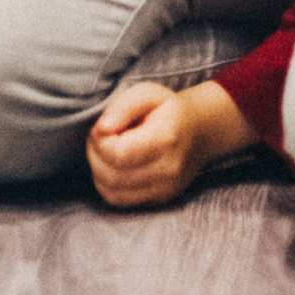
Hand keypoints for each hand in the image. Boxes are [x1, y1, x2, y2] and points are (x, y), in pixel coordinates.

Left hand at [86, 80, 255, 206]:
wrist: (199, 132)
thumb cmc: (167, 110)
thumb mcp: (147, 93)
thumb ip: (123, 106)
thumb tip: (102, 128)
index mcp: (166, 137)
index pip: (119, 154)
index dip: (99, 141)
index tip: (102, 126)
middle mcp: (168, 169)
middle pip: (113, 175)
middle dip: (95, 155)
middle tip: (99, 137)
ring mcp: (165, 188)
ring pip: (113, 192)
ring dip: (98, 171)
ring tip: (105, 151)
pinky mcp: (159, 199)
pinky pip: (120, 200)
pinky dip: (107, 184)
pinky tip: (112, 166)